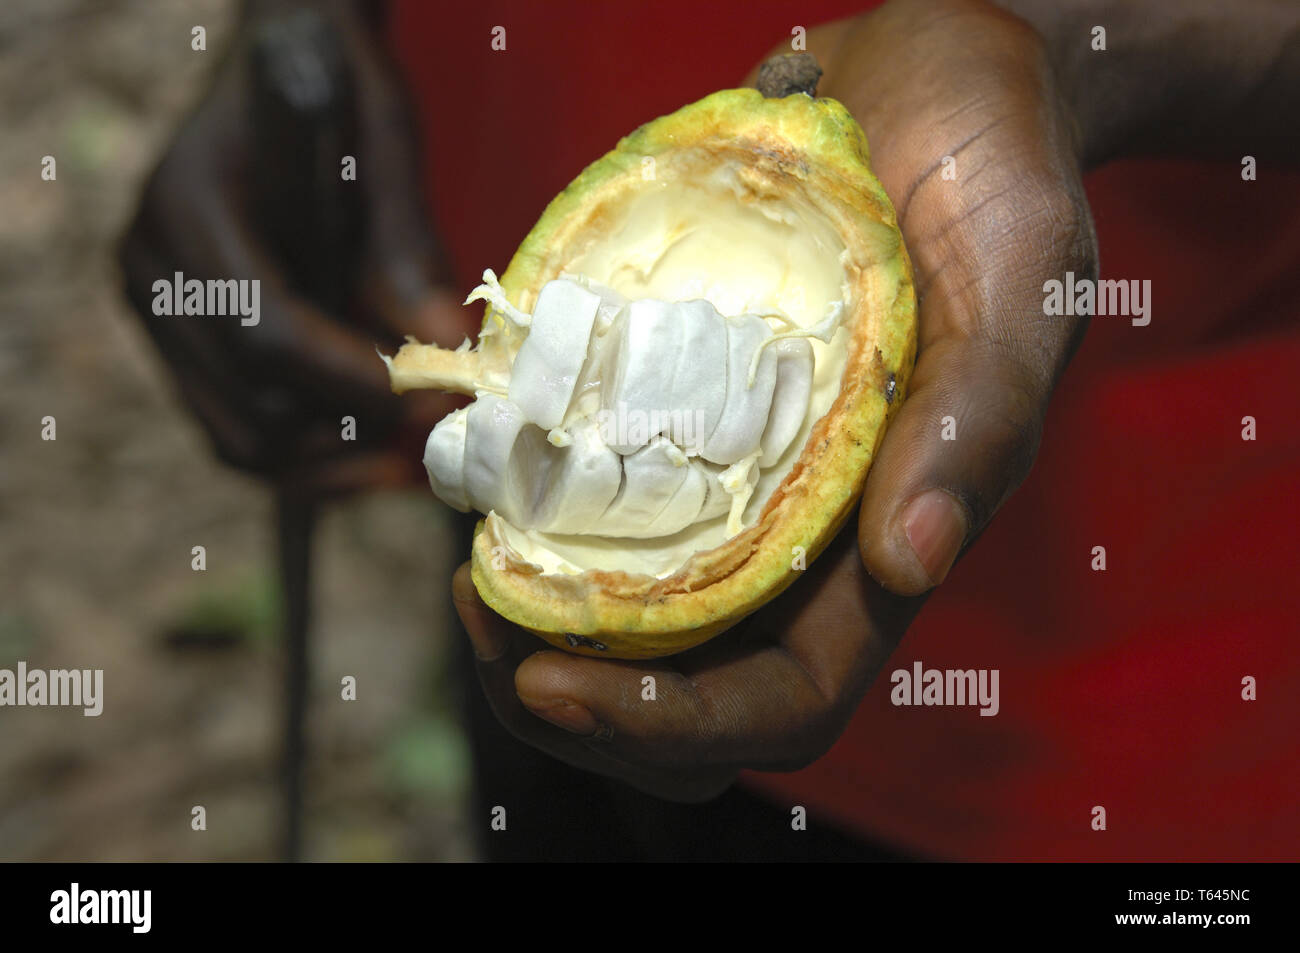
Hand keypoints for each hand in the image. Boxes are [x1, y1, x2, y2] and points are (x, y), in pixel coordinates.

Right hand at [119, 3, 474, 495]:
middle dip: (356, 430)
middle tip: (440, 427)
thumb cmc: (335, 95)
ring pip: (243, 440)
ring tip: (414, 445)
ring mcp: (159, 316)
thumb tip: (446, 344)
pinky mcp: (185, 348)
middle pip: (252, 404)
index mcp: (189, 205)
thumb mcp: (383, 146)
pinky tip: (377, 447)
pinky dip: (312, 457)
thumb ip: (408, 247)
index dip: (355, 380)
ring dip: (336, 460)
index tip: (433, 398)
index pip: (267, 330)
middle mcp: (154, 270)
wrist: (282, 76)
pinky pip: (240, 434)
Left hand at [455, 0, 1097, 799]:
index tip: (554, 684)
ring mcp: (728, 475)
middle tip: (483, 622)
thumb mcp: (1020, 280)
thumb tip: (908, 566)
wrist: (935, 82)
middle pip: (685, 690)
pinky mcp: (672, 405)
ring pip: (623, 618)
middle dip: (576, 700)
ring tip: (467, 567)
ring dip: (532, 623)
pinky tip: (475, 473)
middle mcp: (797, 532)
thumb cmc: (998, 174)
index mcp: (882, 540)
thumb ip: (978, 419)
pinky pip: (585, 494)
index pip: (786, 700)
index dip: (673, 724)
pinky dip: (521, 513)